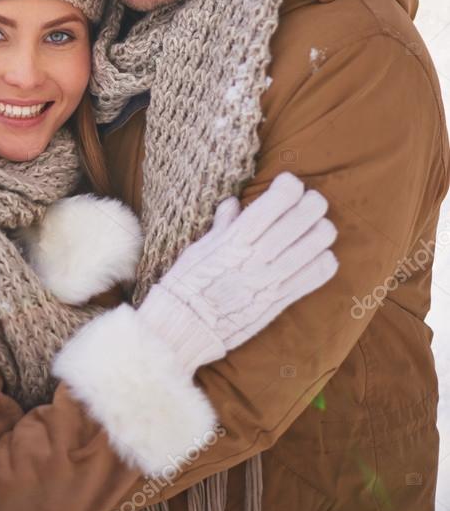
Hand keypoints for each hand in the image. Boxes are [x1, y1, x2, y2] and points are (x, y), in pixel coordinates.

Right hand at [138, 172, 337, 373]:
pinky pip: (316, 276)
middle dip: (313, 203)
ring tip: (316, 227)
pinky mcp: (281, 301)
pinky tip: (318, 254)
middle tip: (310, 201)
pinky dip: (324, 260)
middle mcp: (257, 257)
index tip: (288, 182)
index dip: (290, 186)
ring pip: (317, 245)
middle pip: (303, 218)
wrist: (185, 328)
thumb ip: (222, 225)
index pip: (275, 202)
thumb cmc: (187, 283)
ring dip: (322, 230)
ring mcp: (272, 280)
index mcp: (235, 238)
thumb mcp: (199, 247)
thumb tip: (234, 203)